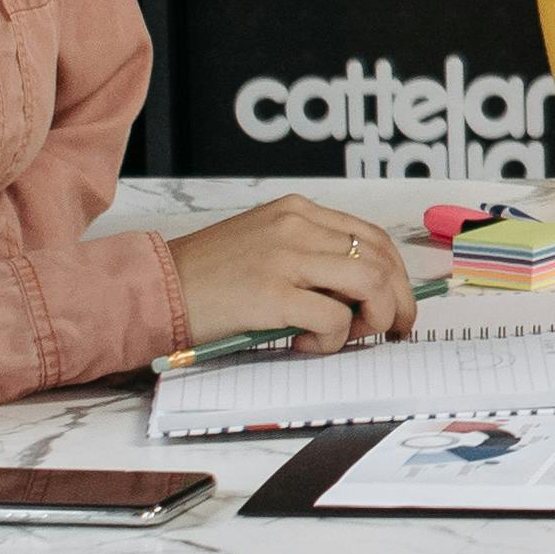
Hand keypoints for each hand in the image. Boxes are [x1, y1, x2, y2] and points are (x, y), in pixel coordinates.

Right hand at [163, 195, 419, 353]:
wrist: (155, 288)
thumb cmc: (207, 278)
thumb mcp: (265, 247)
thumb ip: (310, 257)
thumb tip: (363, 294)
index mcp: (297, 211)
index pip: (373, 236)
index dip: (397, 275)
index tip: (399, 304)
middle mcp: (296, 225)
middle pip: (381, 259)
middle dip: (397, 301)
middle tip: (390, 330)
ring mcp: (285, 257)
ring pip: (371, 284)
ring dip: (372, 319)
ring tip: (345, 336)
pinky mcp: (273, 294)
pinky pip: (334, 318)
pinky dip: (332, 339)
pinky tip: (306, 343)